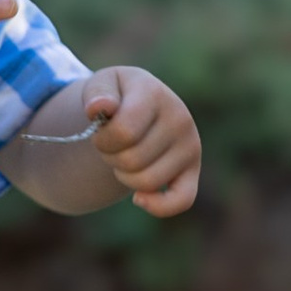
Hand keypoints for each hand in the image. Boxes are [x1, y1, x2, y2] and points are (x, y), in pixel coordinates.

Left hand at [78, 66, 202, 216]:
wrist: (140, 103)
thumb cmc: (118, 97)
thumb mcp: (102, 84)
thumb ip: (97, 93)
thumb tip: (100, 108)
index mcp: (155, 93)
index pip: (123, 133)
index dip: (102, 140)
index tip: (100, 131)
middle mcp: (180, 118)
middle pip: (131, 161)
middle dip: (111, 157)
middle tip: (113, 144)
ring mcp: (190, 146)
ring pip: (147, 182)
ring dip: (125, 176)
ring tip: (125, 156)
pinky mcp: (193, 170)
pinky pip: (182, 200)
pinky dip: (157, 206)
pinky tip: (139, 198)